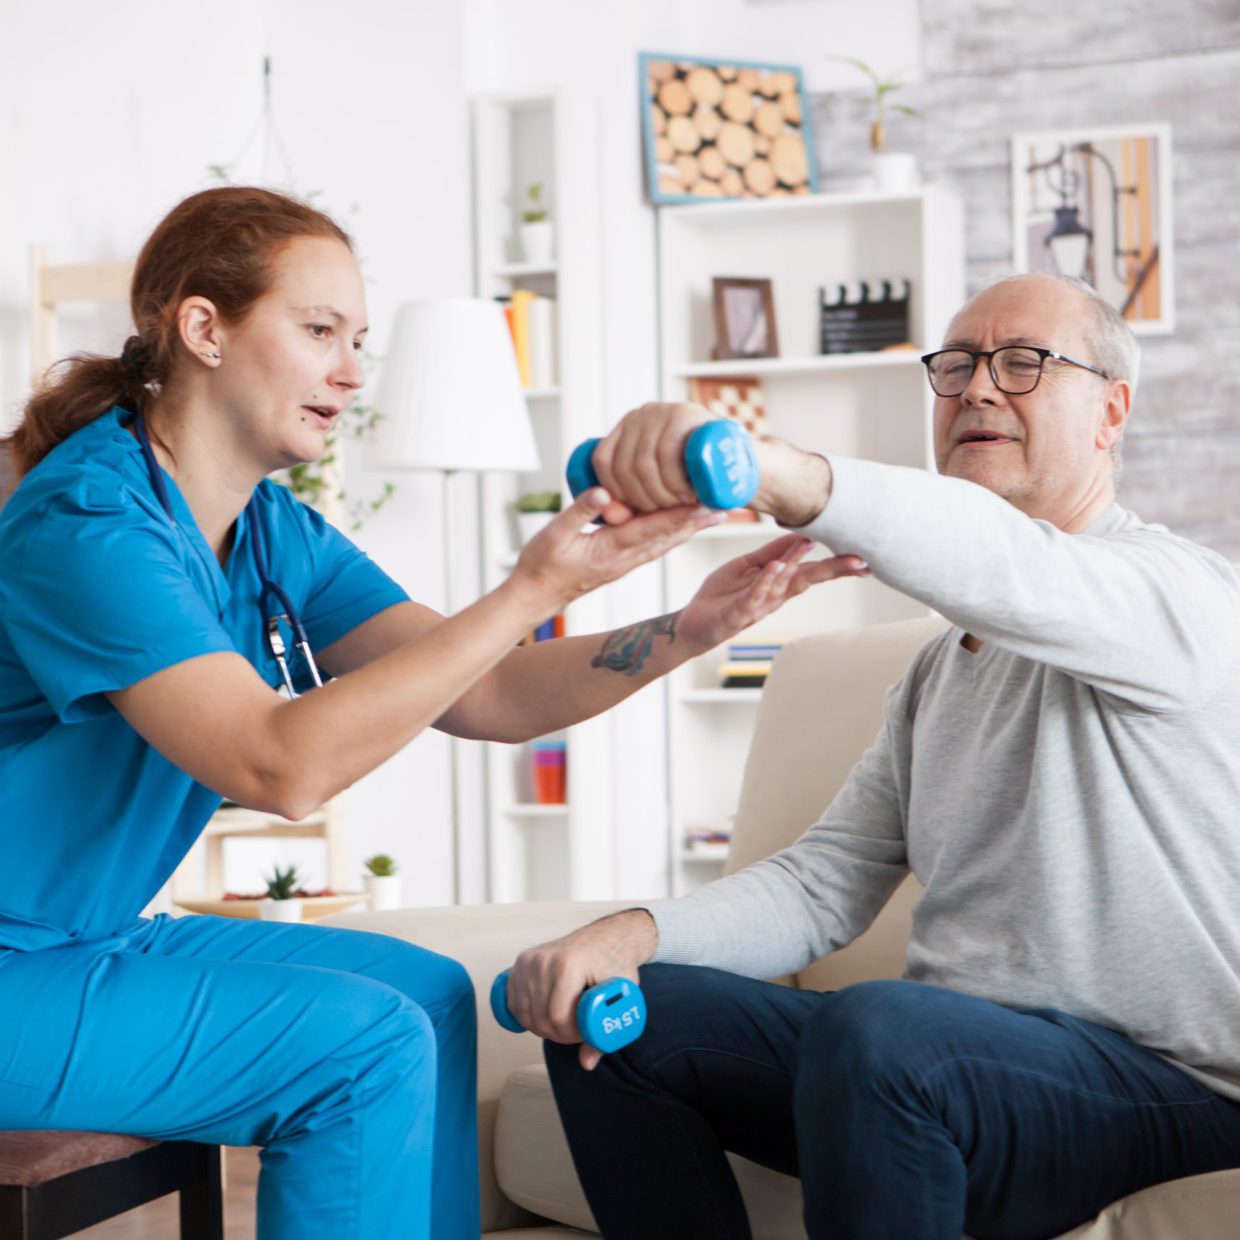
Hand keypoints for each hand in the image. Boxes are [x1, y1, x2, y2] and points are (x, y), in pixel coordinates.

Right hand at [505, 909, 657, 1070]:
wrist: (606, 937)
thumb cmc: (615, 964)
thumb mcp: (620, 996)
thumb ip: (604, 1032)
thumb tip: (587, 1063)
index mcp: (568, 965)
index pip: (558, 1017)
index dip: (570, 1035)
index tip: (584, 1034)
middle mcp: (544, 960)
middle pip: (539, 1018)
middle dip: (558, 1034)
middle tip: (576, 1032)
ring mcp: (529, 959)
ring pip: (525, 1014)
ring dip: (543, 1027)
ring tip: (564, 1022)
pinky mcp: (521, 961)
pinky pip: (514, 1002)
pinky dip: (527, 1016)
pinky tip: (545, 1014)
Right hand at [512, 488, 722, 614]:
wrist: (536, 596)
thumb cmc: (541, 565)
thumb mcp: (554, 534)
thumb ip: (580, 511)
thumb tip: (606, 492)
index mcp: (611, 550)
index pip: (653, 528)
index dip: (681, 515)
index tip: (705, 503)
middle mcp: (625, 558)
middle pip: (668, 536)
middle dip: (696, 521)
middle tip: (725, 506)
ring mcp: (625, 562)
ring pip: (665, 542)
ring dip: (690, 528)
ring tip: (714, 514)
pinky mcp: (621, 562)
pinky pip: (654, 546)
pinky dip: (673, 534)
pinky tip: (684, 527)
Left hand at [587, 403, 833, 528]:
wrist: (742, 465)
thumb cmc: (696, 482)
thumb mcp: (658, 486)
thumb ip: (632, 496)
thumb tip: (608, 514)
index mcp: (628, 426)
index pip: (603, 460)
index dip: (613, 493)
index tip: (631, 513)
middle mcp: (643, 413)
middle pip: (624, 464)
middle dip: (642, 499)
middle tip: (665, 512)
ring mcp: (666, 410)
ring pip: (644, 462)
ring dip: (660, 493)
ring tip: (679, 503)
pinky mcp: (689, 414)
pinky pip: (667, 452)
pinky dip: (674, 480)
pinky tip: (686, 493)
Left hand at [676, 534, 869, 654]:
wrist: (693, 621)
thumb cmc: (722, 594)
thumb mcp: (748, 566)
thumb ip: (772, 551)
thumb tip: (800, 535)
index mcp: (779, 583)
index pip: (812, 570)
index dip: (837, 564)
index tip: (863, 556)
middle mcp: (774, 596)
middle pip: (807, 580)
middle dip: (832, 570)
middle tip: (859, 562)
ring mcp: (758, 606)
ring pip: (782, 585)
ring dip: (795, 564)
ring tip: (810, 545)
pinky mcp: (738, 614)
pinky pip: (754, 596)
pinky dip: (765, 582)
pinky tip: (776, 567)